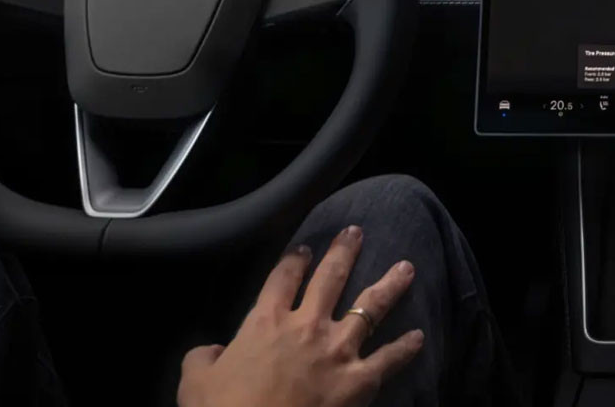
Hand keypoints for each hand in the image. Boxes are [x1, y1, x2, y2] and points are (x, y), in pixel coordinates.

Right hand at [177, 226, 422, 406]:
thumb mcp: (195, 382)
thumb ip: (204, 357)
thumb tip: (212, 351)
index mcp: (265, 321)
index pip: (282, 278)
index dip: (293, 260)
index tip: (304, 248)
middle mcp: (306, 326)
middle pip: (330, 278)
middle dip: (344, 252)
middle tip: (356, 232)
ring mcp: (337, 350)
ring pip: (370, 307)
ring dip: (389, 285)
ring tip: (406, 267)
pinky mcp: (358, 380)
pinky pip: (388, 359)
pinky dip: (405, 348)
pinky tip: (419, 337)